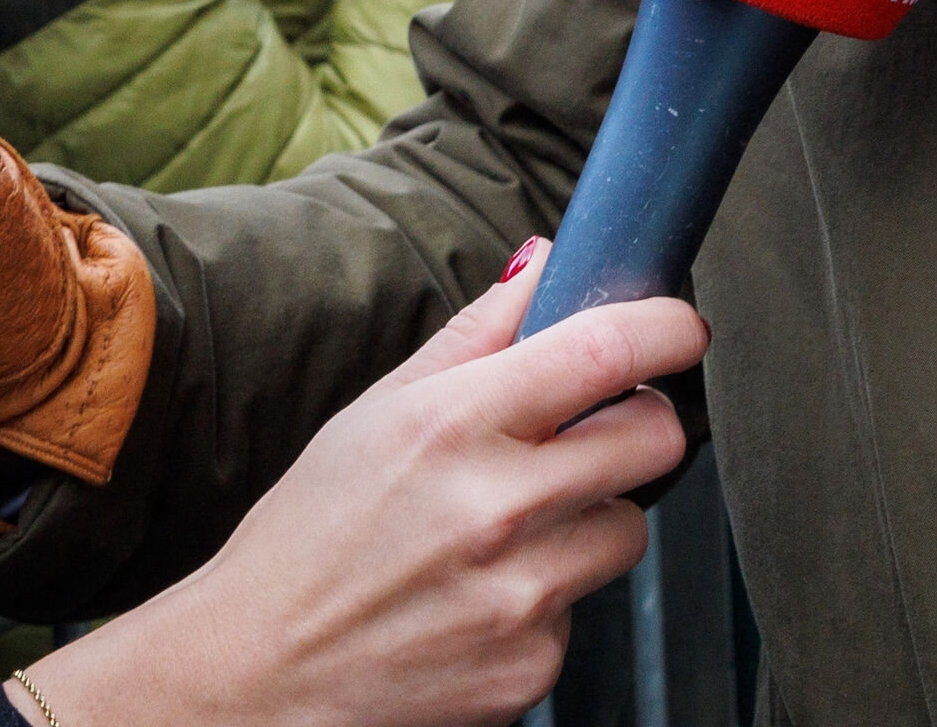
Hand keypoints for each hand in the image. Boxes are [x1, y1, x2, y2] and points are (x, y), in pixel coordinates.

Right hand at [22, 253, 702, 726]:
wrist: (255, 675)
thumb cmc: (308, 536)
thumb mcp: (376, 412)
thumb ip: (475, 335)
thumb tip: (543, 262)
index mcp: (453, 425)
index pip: (606, 351)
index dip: (666, 329)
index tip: (680, 326)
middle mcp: (497, 508)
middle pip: (655, 440)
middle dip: (641, 424)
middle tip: (595, 432)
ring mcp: (521, 596)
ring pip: (627, 530)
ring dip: (590, 520)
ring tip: (507, 532)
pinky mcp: (531, 667)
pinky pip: (583, 612)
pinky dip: (547, 599)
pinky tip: (478, 598)